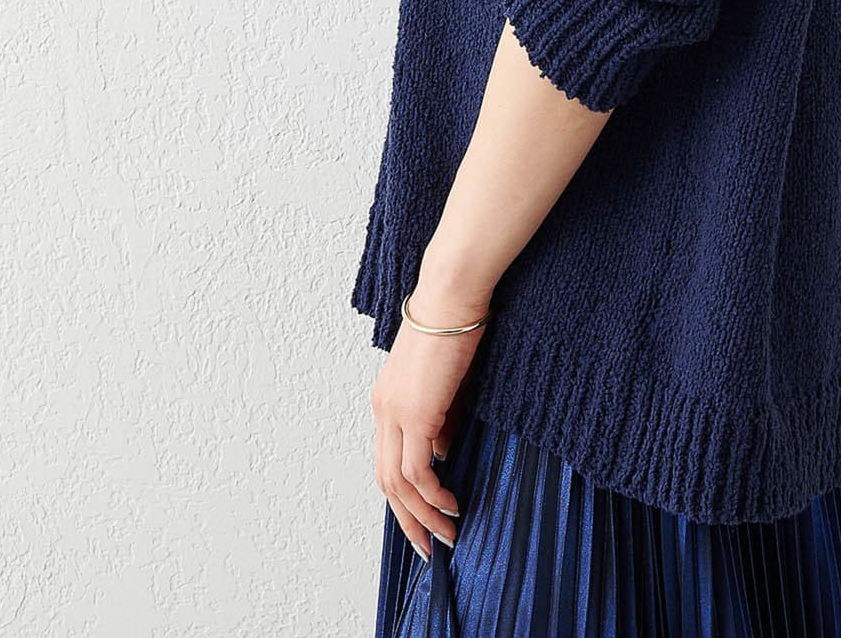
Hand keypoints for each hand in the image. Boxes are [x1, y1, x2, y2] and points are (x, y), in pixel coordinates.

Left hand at [370, 275, 492, 562]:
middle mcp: (383, 410)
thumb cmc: (456, 325)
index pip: (388, 459)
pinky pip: (418, 471)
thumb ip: (442, 417)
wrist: (453, 295)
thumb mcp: (446, 380)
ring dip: (422, 515)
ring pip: (398, 483)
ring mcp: (395, 413)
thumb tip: (443, 454)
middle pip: (386, 481)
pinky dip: (433, 494)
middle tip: (430, 546)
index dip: (405, 494)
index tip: (426, 517)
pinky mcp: (415, 413)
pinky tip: (452, 505)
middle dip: (408, 519)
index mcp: (387, 399)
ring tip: (447, 536)